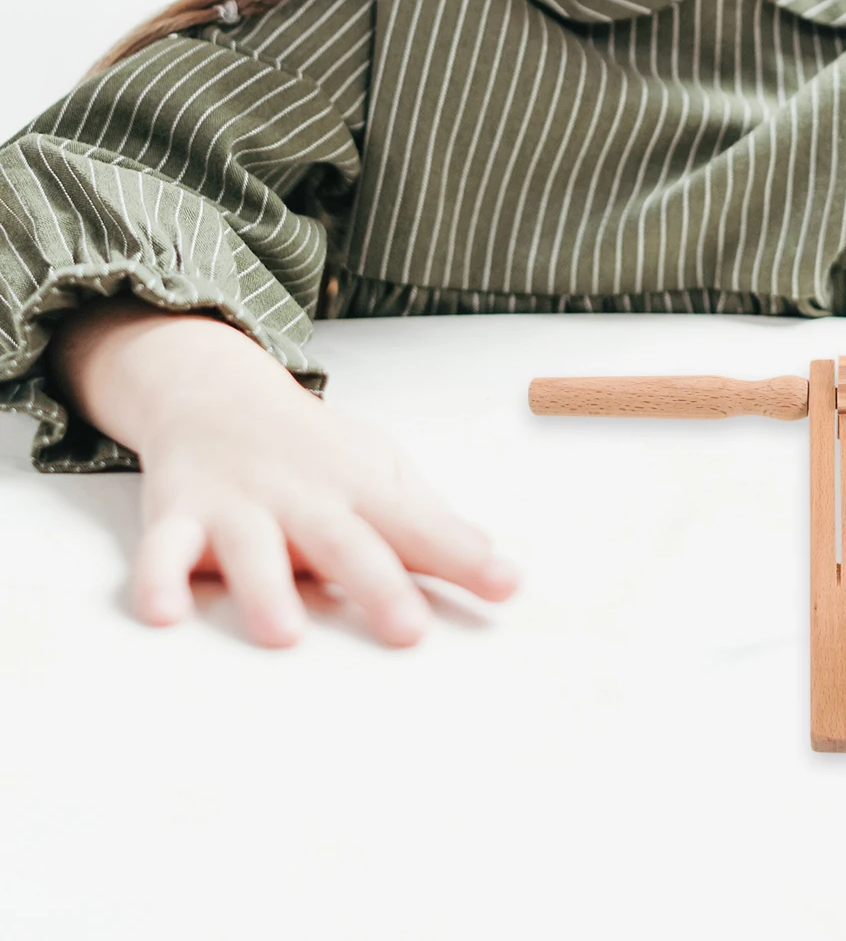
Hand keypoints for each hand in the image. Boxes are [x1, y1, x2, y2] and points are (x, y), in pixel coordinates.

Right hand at [48, 298, 520, 647]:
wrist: (219, 393)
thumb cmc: (314, 449)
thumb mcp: (378, 470)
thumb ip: (429, 522)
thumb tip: (496, 564)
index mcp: (361, 489)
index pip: (420, 526)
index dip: (463, 556)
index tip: (506, 586)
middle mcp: (304, 497)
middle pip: (345, 543)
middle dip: (378, 586)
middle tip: (409, 631)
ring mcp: (240, 506)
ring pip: (252, 550)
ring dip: (267, 590)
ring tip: (286, 633)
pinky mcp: (178, 516)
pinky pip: (162, 550)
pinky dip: (157, 580)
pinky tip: (163, 614)